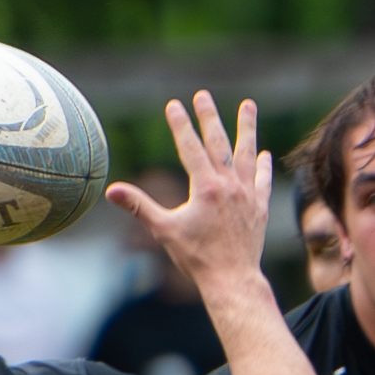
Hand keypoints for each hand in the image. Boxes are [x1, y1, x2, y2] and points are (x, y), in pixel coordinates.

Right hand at [107, 92, 271, 292]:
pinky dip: (262, 165)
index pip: (191, 148)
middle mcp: (229, 185)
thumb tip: (112, 191)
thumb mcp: (163, 230)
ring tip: (248, 105)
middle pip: (219, 143)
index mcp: (205, 188)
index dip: (180, 125)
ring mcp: (248, 194)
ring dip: (246, 128)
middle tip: (203, 95)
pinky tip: (262, 153)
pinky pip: (262, 179)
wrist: (232, 279)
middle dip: (210, 117)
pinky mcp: (260, 207)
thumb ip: (139, 206)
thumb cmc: (195, 258)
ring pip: (247, 153)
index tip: (174, 105)